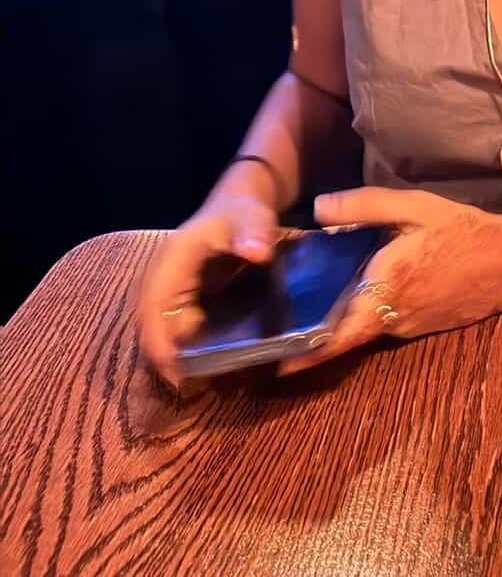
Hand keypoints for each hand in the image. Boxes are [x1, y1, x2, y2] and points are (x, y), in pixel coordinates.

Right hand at [138, 191, 277, 387]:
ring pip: (166, 335)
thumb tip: (258, 251)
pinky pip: (180, 332)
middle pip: (154, 331)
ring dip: (180, 360)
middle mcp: (161, 283)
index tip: (179, 377)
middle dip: (169, 362)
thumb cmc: (242, 212)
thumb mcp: (251, 216)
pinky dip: (191, 350)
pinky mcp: (183, 303)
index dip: (159, 348)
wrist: (240, 205)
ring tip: (206, 384)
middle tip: (197, 389)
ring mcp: (171, 294)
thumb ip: (254, 230)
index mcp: (168, 265)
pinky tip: (213, 366)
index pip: (151, 313)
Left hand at [277, 188, 501, 374]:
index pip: (339, 333)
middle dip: (320, 332)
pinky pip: (390, 322)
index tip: (279, 364)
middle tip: (289, 324)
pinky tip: (374, 289)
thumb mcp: (413, 207)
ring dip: (348, 319)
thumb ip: (364, 206)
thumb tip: (318, 208)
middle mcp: (394, 317)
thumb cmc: (460, 231)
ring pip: (370, 326)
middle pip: (349, 331)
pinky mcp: (426, 326)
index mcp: (386, 288)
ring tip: (323, 301)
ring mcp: (411, 326)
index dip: (308, 354)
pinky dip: (374, 312)